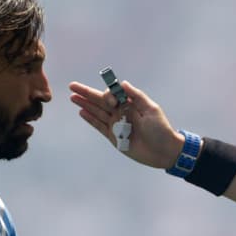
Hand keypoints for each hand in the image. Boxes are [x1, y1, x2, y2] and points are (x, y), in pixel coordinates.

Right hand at [67, 79, 184, 169]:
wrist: (164, 151)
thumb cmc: (161, 129)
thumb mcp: (152, 109)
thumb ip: (137, 96)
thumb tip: (122, 83)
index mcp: (131, 105)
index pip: (113, 95)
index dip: (108, 95)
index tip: (112, 102)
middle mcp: (121, 113)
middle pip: (100, 101)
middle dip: (86, 94)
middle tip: (72, 86)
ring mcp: (116, 125)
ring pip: (97, 112)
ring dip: (85, 104)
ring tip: (73, 97)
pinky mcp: (114, 137)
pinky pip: (99, 126)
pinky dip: (90, 119)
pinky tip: (82, 112)